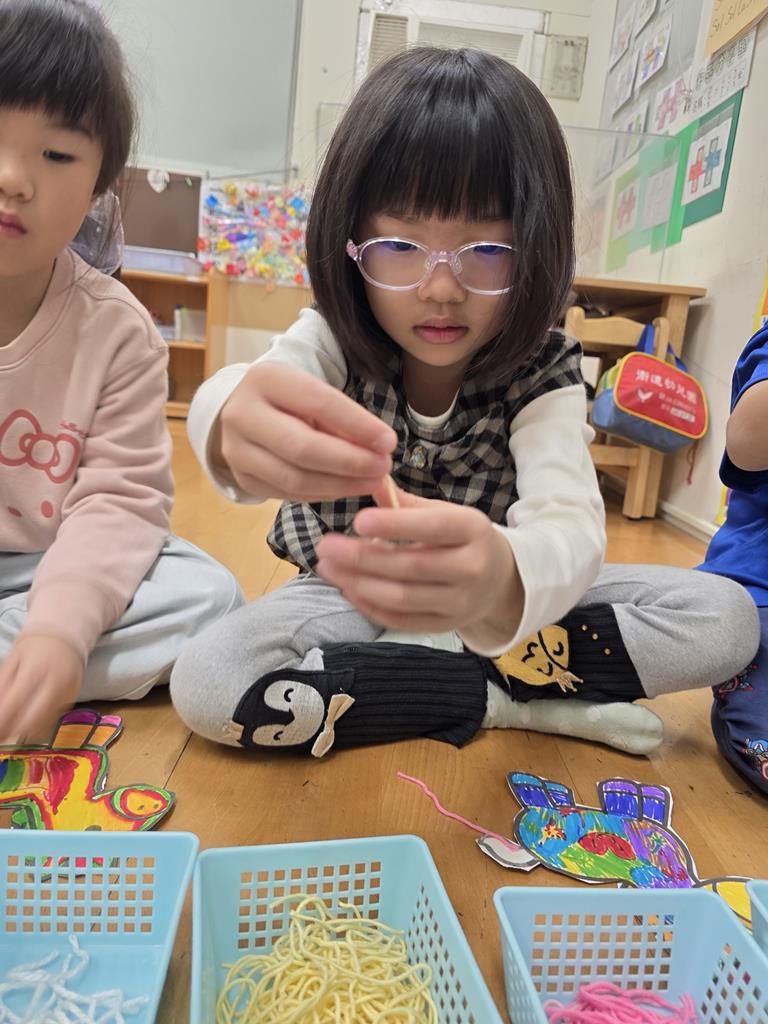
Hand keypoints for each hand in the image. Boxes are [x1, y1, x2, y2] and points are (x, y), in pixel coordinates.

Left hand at [0, 635, 83, 744]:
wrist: (66, 636)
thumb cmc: (33, 648)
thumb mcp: (11, 662)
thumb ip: (1, 687)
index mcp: (34, 672)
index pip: (12, 706)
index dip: (1, 723)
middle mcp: (54, 684)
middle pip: (29, 722)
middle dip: (9, 733)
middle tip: (1, 734)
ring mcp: (66, 694)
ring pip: (42, 726)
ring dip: (22, 734)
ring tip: (10, 731)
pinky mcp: (73, 699)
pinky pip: (52, 722)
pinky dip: (37, 729)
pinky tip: (27, 726)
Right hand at [215, 362, 397, 500]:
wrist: (240, 411)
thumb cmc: (288, 400)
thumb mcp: (312, 394)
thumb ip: (341, 419)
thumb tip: (378, 449)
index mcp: (265, 379)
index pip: (318, 403)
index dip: (357, 425)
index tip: (389, 442)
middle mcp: (243, 414)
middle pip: (302, 447)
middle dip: (349, 462)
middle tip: (383, 468)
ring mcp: (237, 451)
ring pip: (295, 478)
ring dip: (340, 485)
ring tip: (372, 481)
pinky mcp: (242, 478)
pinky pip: (288, 494)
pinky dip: (323, 494)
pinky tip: (345, 487)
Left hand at [315, 482, 522, 633]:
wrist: (498, 579)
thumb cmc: (461, 538)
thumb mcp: (444, 512)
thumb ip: (405, 502)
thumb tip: (369, 481)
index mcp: (472, 530)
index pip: (432, 528)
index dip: (395, 526)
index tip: (358, 520)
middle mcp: (471, 568)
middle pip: (410, 566)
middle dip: (362, 557)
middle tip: (326, 546)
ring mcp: (459, 602)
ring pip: (402, 598)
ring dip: (358, 583)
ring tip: (327, 567)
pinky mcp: (444, 626)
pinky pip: (401, 620)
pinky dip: (369, 606)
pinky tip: (347, 588)